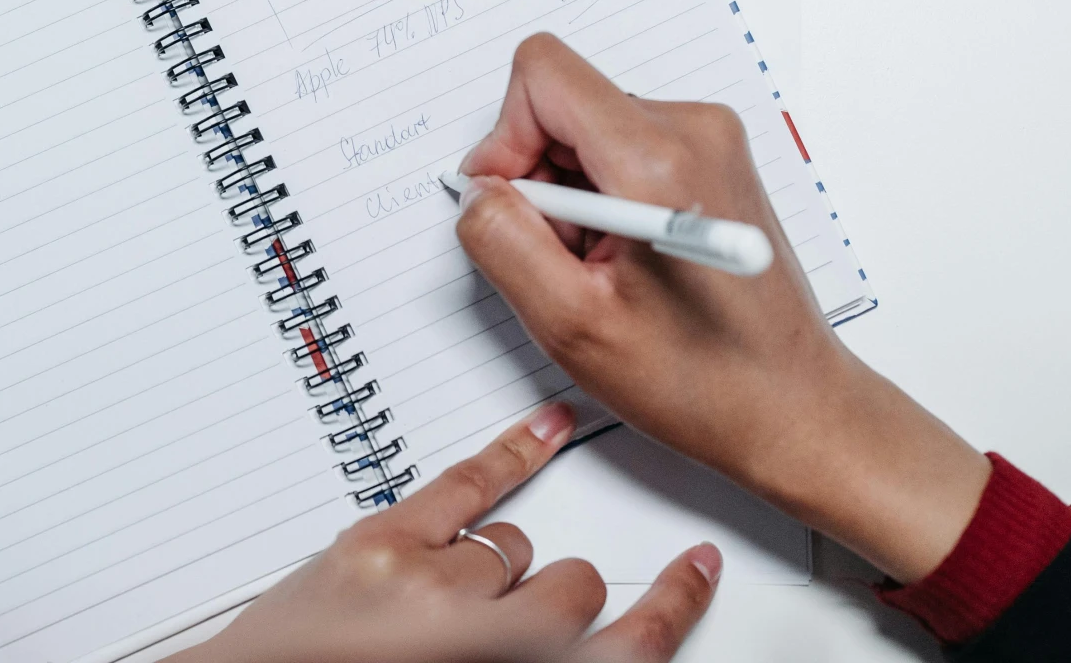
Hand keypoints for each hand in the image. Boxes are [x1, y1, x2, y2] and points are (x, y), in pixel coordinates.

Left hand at [176, 402, 719, 662]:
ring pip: (513, 543)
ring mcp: (425, 584)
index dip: (668, 607)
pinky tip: (542, 431)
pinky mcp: (378, 542)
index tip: (691, 576)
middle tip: (509, 626)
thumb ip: (530, 656)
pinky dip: (508, 456)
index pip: (625, 649)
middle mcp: (476, 634)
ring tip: (450, 603)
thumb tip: (580, 634)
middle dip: (551, 600)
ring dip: (497, 568)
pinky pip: (463, 484)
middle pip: (567, 586)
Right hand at [455, 34, 990, 583]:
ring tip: (606, 270)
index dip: (505, 137)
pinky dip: (605, 199)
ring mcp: (710, 140)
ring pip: (588, 129)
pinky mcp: (713, 158)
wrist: (791, 405)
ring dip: (574, 197)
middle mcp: (693, 129)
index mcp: (658, 158)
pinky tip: (629, 262)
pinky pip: (621, 149)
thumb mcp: (570, 323)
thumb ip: (502, 239)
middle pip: (565, 102)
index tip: (511, 204)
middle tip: (569, 260)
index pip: (543, 72)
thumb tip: (479, 190)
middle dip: (541, 179)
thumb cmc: (699, 378)